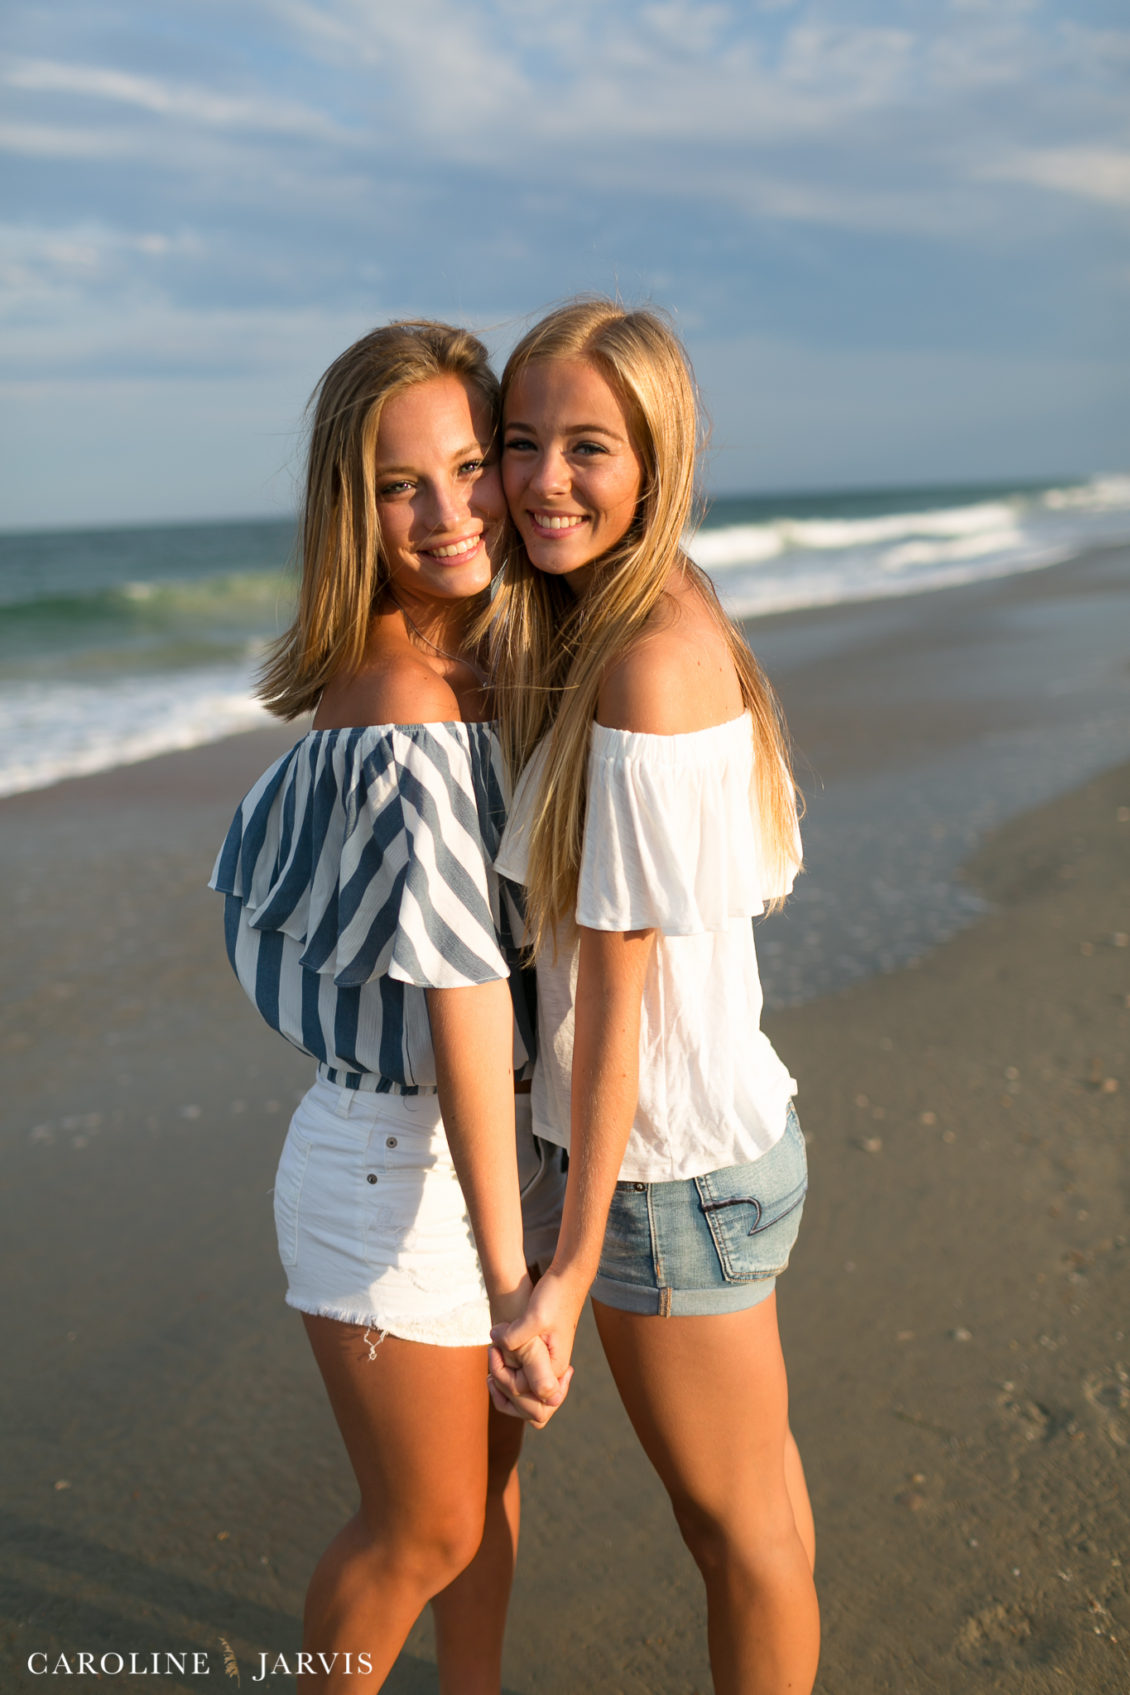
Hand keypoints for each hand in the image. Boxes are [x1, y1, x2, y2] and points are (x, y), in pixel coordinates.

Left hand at [487, 1268, 585, 1425]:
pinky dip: (509, 1380)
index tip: (497, 1352)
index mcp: (556, 1369)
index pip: (533, 1405)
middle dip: (505, 1391)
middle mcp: (554, 1373)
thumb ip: (518, 1337)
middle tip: (494, 1355)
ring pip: (528, 1403)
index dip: (508, 1385)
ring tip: (493, 1363)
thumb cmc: (553, 1297)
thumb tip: (497, 1345)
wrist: (565, 1280)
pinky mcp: (541, 1359)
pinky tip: (498, 1357)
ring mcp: (548, 1368)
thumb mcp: (534, 1316)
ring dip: (506, 1390)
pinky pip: (525, 1385)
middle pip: (532, 1412)